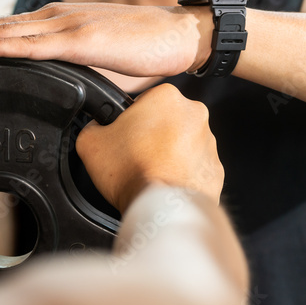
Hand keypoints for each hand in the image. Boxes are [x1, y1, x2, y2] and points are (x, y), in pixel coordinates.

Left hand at [0, 3, 212, 77]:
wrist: (179, 38)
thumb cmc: (140, 54)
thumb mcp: (92, 71)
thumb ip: (65, 80)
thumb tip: (48, 102)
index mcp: (52, 27)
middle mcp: (51, 21)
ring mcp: (63, 28)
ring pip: (2, 34)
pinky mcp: (79, 41)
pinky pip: (31, 46)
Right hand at [76, 84, 223, 212]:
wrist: (160, 207)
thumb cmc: (131, 171)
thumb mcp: (90, 141)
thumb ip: (92, 125)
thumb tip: (97, 127)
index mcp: (166, 97)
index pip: (143, 101)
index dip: (128, 120)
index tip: (123, 136)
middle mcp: (194, 114)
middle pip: (165, 121)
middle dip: (151, 136)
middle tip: (132, 156)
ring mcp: (209, 143)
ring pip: (182, 144)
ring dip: (167, 155)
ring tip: (147, 173)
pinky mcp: (215, 169)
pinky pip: (193, 167)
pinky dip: (180, 174)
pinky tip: (163, 183)